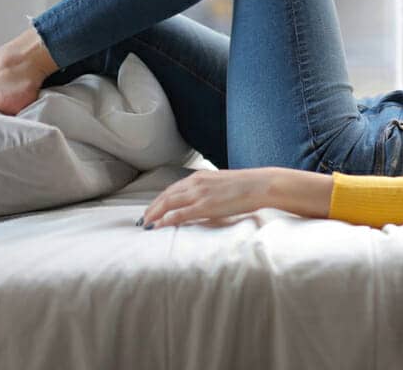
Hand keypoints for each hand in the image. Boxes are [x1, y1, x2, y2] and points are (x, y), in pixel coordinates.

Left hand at [139, 168, 276, 229]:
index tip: (152, 208)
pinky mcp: (204, 206)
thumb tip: (205, 199)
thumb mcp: (223, 183)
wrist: (260, 185)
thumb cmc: (246, 186)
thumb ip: (210, 189)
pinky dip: (165, 220)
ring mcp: (199, 194)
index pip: (172, 188)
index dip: (159, 199)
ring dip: (154, 214)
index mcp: (200, 176)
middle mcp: (196, 183)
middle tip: (143, 219)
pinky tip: (157, 226)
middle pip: (166, 196)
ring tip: (145, 224)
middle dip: (152, 208)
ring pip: (168, 204)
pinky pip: (179, 214)